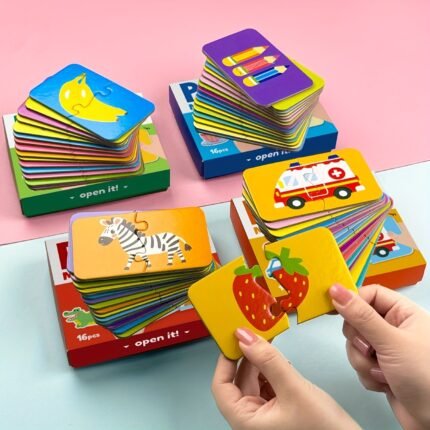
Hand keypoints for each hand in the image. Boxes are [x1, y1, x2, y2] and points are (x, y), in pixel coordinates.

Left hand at [212, 328, 359, 429]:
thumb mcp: (293, 388)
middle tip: (254, 334)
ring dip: (260, 363)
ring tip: (268, 345)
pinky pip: (267, 388)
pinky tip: (280, 362)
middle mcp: (251, 421)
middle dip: (246, 358)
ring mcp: (265, 418)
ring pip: (253, 383)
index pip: (221, 387)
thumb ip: (268, 361)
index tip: (234, 339)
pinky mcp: (278, 414)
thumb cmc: (324, 429)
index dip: (225, 361)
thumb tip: (244, 337)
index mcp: (246, 422)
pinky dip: (271, 373)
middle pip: (238, 383)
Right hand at [329, 284, 429, 429]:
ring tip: (383, 373)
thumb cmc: (424, 376)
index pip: (369, 294)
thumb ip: (361, 316)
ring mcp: (387, 349)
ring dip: (363, 361)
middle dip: (358, 340)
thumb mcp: (390, 342)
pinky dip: (367, 374)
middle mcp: (395, 328)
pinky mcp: (381, 367)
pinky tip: (385, 384)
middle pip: (357, 320)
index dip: (352, 301)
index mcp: (403, 313)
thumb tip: (336, 289)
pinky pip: (360, 362)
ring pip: (355, 344)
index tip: (336, 308)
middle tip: (371, 350)